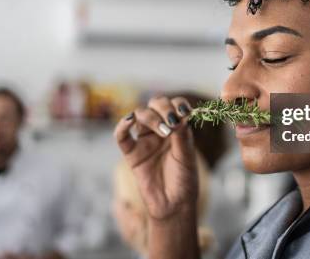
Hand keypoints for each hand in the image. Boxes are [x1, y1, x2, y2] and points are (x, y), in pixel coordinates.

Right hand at [114, 96, 197, 220]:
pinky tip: (129, 121)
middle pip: (155, 105)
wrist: (174, 205)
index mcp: (177, 128)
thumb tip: (178, 116)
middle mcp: (160, 130)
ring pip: (139, 115)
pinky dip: (122, 126)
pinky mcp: (132, 154)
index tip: (184, 113)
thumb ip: (182, 135)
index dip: (178, 104)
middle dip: (163, 108)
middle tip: (171, 122)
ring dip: (150, 117)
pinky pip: (122, 136)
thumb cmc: (184, 180)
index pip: (174, 105)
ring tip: (164, 131)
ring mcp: (145, 140)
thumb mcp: (187, 156)